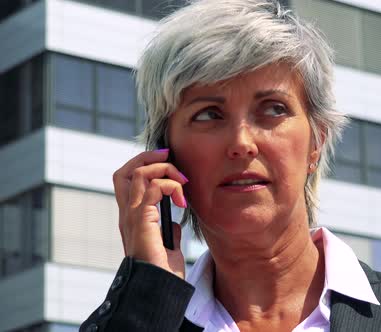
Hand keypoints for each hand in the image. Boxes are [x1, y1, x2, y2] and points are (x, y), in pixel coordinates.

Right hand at [112, 148, 188, 279]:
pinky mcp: (142, 220)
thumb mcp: (167, 245)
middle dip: (147, 157)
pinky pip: (152, 188)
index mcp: (132, 217)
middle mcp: (127, 214)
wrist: (158, 288)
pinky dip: (169, 186)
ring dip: (164, 169)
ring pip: (138, 173)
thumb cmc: (163, 272)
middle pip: (124, 170)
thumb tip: (174, 221)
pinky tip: (181, 201)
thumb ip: (167, 230)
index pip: (126, 180)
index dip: (143, 165)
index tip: (167, 162)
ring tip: (182, 182)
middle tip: (169, 156)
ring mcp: (132, 216)